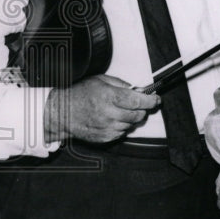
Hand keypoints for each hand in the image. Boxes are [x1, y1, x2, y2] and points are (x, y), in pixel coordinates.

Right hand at [44, 74, 160, 143]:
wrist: (62, 113)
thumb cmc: (80, 94)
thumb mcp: (101, 80)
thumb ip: (121, 84)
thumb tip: (138, 90)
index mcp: (110, 97)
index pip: (138, 101)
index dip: (151, 101)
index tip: (156, 99)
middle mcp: (110, 114)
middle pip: (138, 115)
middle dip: (142, 109)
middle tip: (138, 104)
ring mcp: (108, 128)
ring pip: (132, 125)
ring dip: (131, 118)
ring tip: (119, 110)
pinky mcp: (105, 138)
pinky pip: (122, 133)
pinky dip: (122, 126)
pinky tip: (112, 119)